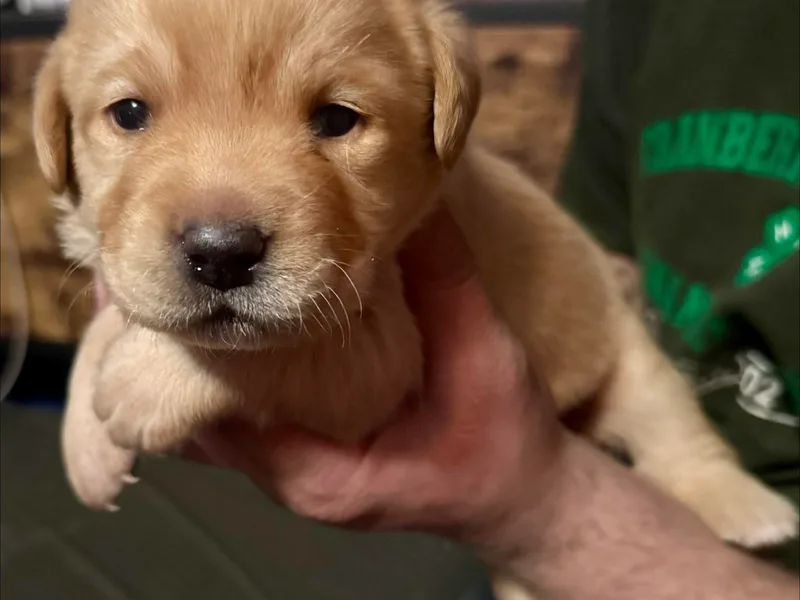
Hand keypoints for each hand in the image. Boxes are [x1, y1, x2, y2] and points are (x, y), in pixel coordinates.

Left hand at [189, 208, 568, 539]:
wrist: (523, 498)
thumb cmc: (506, 446)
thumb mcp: (485, 357)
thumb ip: (446, 280)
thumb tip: (416, 198)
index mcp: (321, 476)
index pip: (222, 415)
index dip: (200, 351)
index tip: (198, 287)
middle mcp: (294, 481)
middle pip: (208, 416)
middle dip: (196, 352)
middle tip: (197, 276)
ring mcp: (300, 474)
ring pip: (226, 418)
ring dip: (215, 363)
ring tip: (213, 292)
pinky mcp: (313, 459)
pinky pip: (256, 417)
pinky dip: (245, 377)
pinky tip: (254, 326)